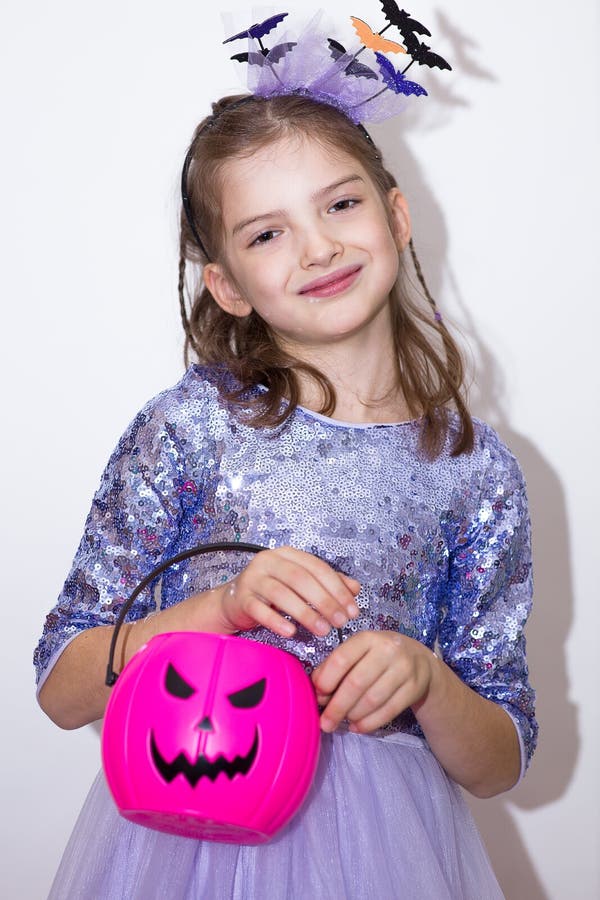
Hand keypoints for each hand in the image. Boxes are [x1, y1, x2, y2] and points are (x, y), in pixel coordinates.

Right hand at [218, 546, 360, 637]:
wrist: (233, 602)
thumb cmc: (271, 592)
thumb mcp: (300, 584)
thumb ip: (328, 584)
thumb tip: (355, 589)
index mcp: (287, 554)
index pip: (317, 567)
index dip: (338, 588)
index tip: (352, 610)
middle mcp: (268, 561)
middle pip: (301, 579)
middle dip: (324, 601)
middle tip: (340, 622)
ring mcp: (253, 578)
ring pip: (282, 594)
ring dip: (305, 613)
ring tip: (322, 630)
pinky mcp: (241, 597)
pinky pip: (260, 609)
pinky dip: (276, 621)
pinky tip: (291, 633)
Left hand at [311, 630, 437, 733]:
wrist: (420, 660)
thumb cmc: (379, 655)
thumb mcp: (358, 651)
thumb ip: (336, 666)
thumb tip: (317, 689)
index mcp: (367, 638)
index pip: (342, 659)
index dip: (326, 680)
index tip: (318, 696)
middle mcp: (387, 650)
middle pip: (356, 683)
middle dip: (337, 707)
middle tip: (325, 723)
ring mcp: (404, 669)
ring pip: (372, 700)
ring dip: (353, 715)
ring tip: (343, 721)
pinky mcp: (414, 688)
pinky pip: (388, 711)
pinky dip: (369, 723)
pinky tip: (358, 727)